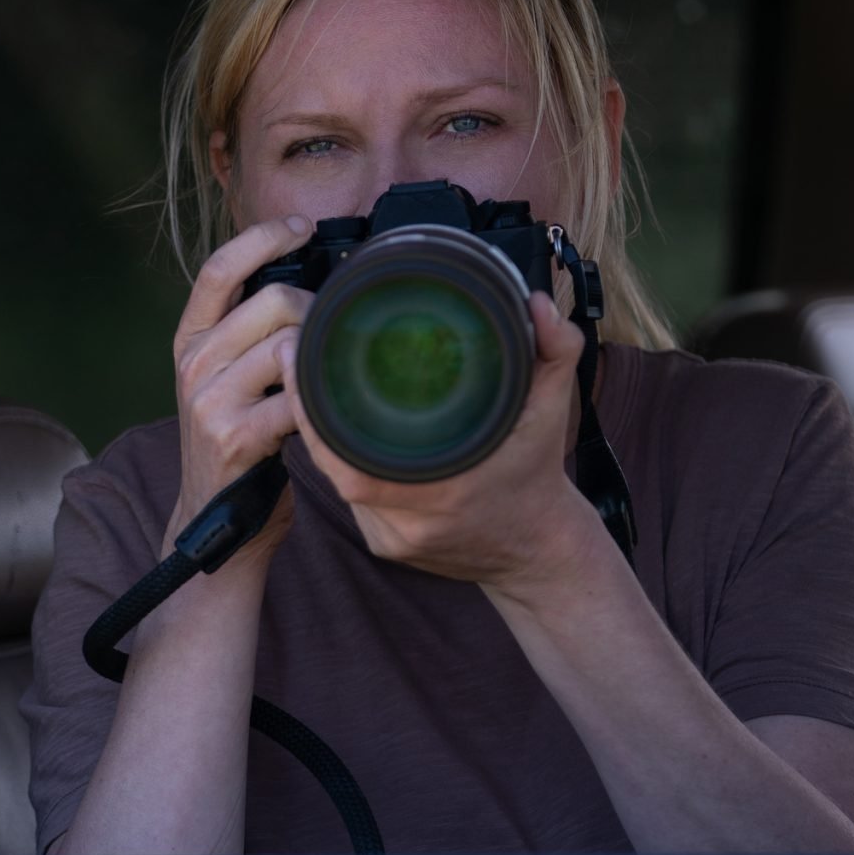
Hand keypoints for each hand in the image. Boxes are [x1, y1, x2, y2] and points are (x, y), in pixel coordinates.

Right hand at [165, 215, 316, 568]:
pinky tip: (330, 411)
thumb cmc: (238, 441)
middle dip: (317, 311)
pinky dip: (322, 401)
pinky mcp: (233, 436)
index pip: (218, 267)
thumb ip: (252, 332)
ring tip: (331, 380)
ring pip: (289, 345)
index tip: (301, 227)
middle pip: (272, 300)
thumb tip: (310, 283)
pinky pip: (297, 397)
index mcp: (190, 340)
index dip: (262, 237)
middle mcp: (193, 363)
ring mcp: (209, 399)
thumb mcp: (227, 378)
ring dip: (323, 358)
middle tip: (334, 337)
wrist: (217, 519)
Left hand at [286, 291, 610, 602]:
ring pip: (335, 481)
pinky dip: (342, 462)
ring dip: (322, 436)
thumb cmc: (538, 476)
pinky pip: (349, 498)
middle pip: (332, 466)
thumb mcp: (554, 408)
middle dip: (307, 411)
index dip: (317, 416)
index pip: (353, 463)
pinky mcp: (385, 545)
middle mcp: (410, 522)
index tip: (303, 363)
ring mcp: (392, 539)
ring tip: (307, 384)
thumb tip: (536, 303)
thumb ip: (557, 350)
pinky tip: (337, 428)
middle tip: (295, 358)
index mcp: (446, 490)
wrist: (538, 551)